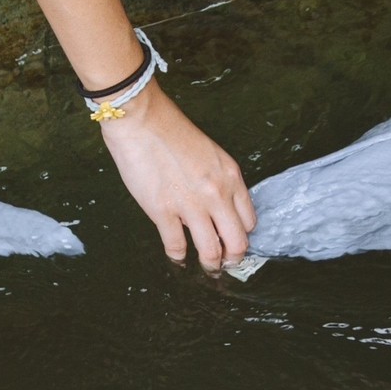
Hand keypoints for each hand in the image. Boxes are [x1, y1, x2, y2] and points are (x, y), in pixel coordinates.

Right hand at [98, 80, 256, 271]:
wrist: (141, 120)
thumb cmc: (170, 131)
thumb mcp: (209, 154)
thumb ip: (217, 181)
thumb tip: (213, 209)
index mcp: (231, 177)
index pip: (249, 220)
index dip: (243, 235)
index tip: (234, 241)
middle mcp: (216, 194)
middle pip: (237, 242)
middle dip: (233, 259)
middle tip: (226, 264)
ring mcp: (190, 205)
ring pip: (211, 252)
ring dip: (210, 265)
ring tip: (206, 269)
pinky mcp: (163, 212)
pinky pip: (177, 247)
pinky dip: (178, 257)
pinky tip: (178, 257)